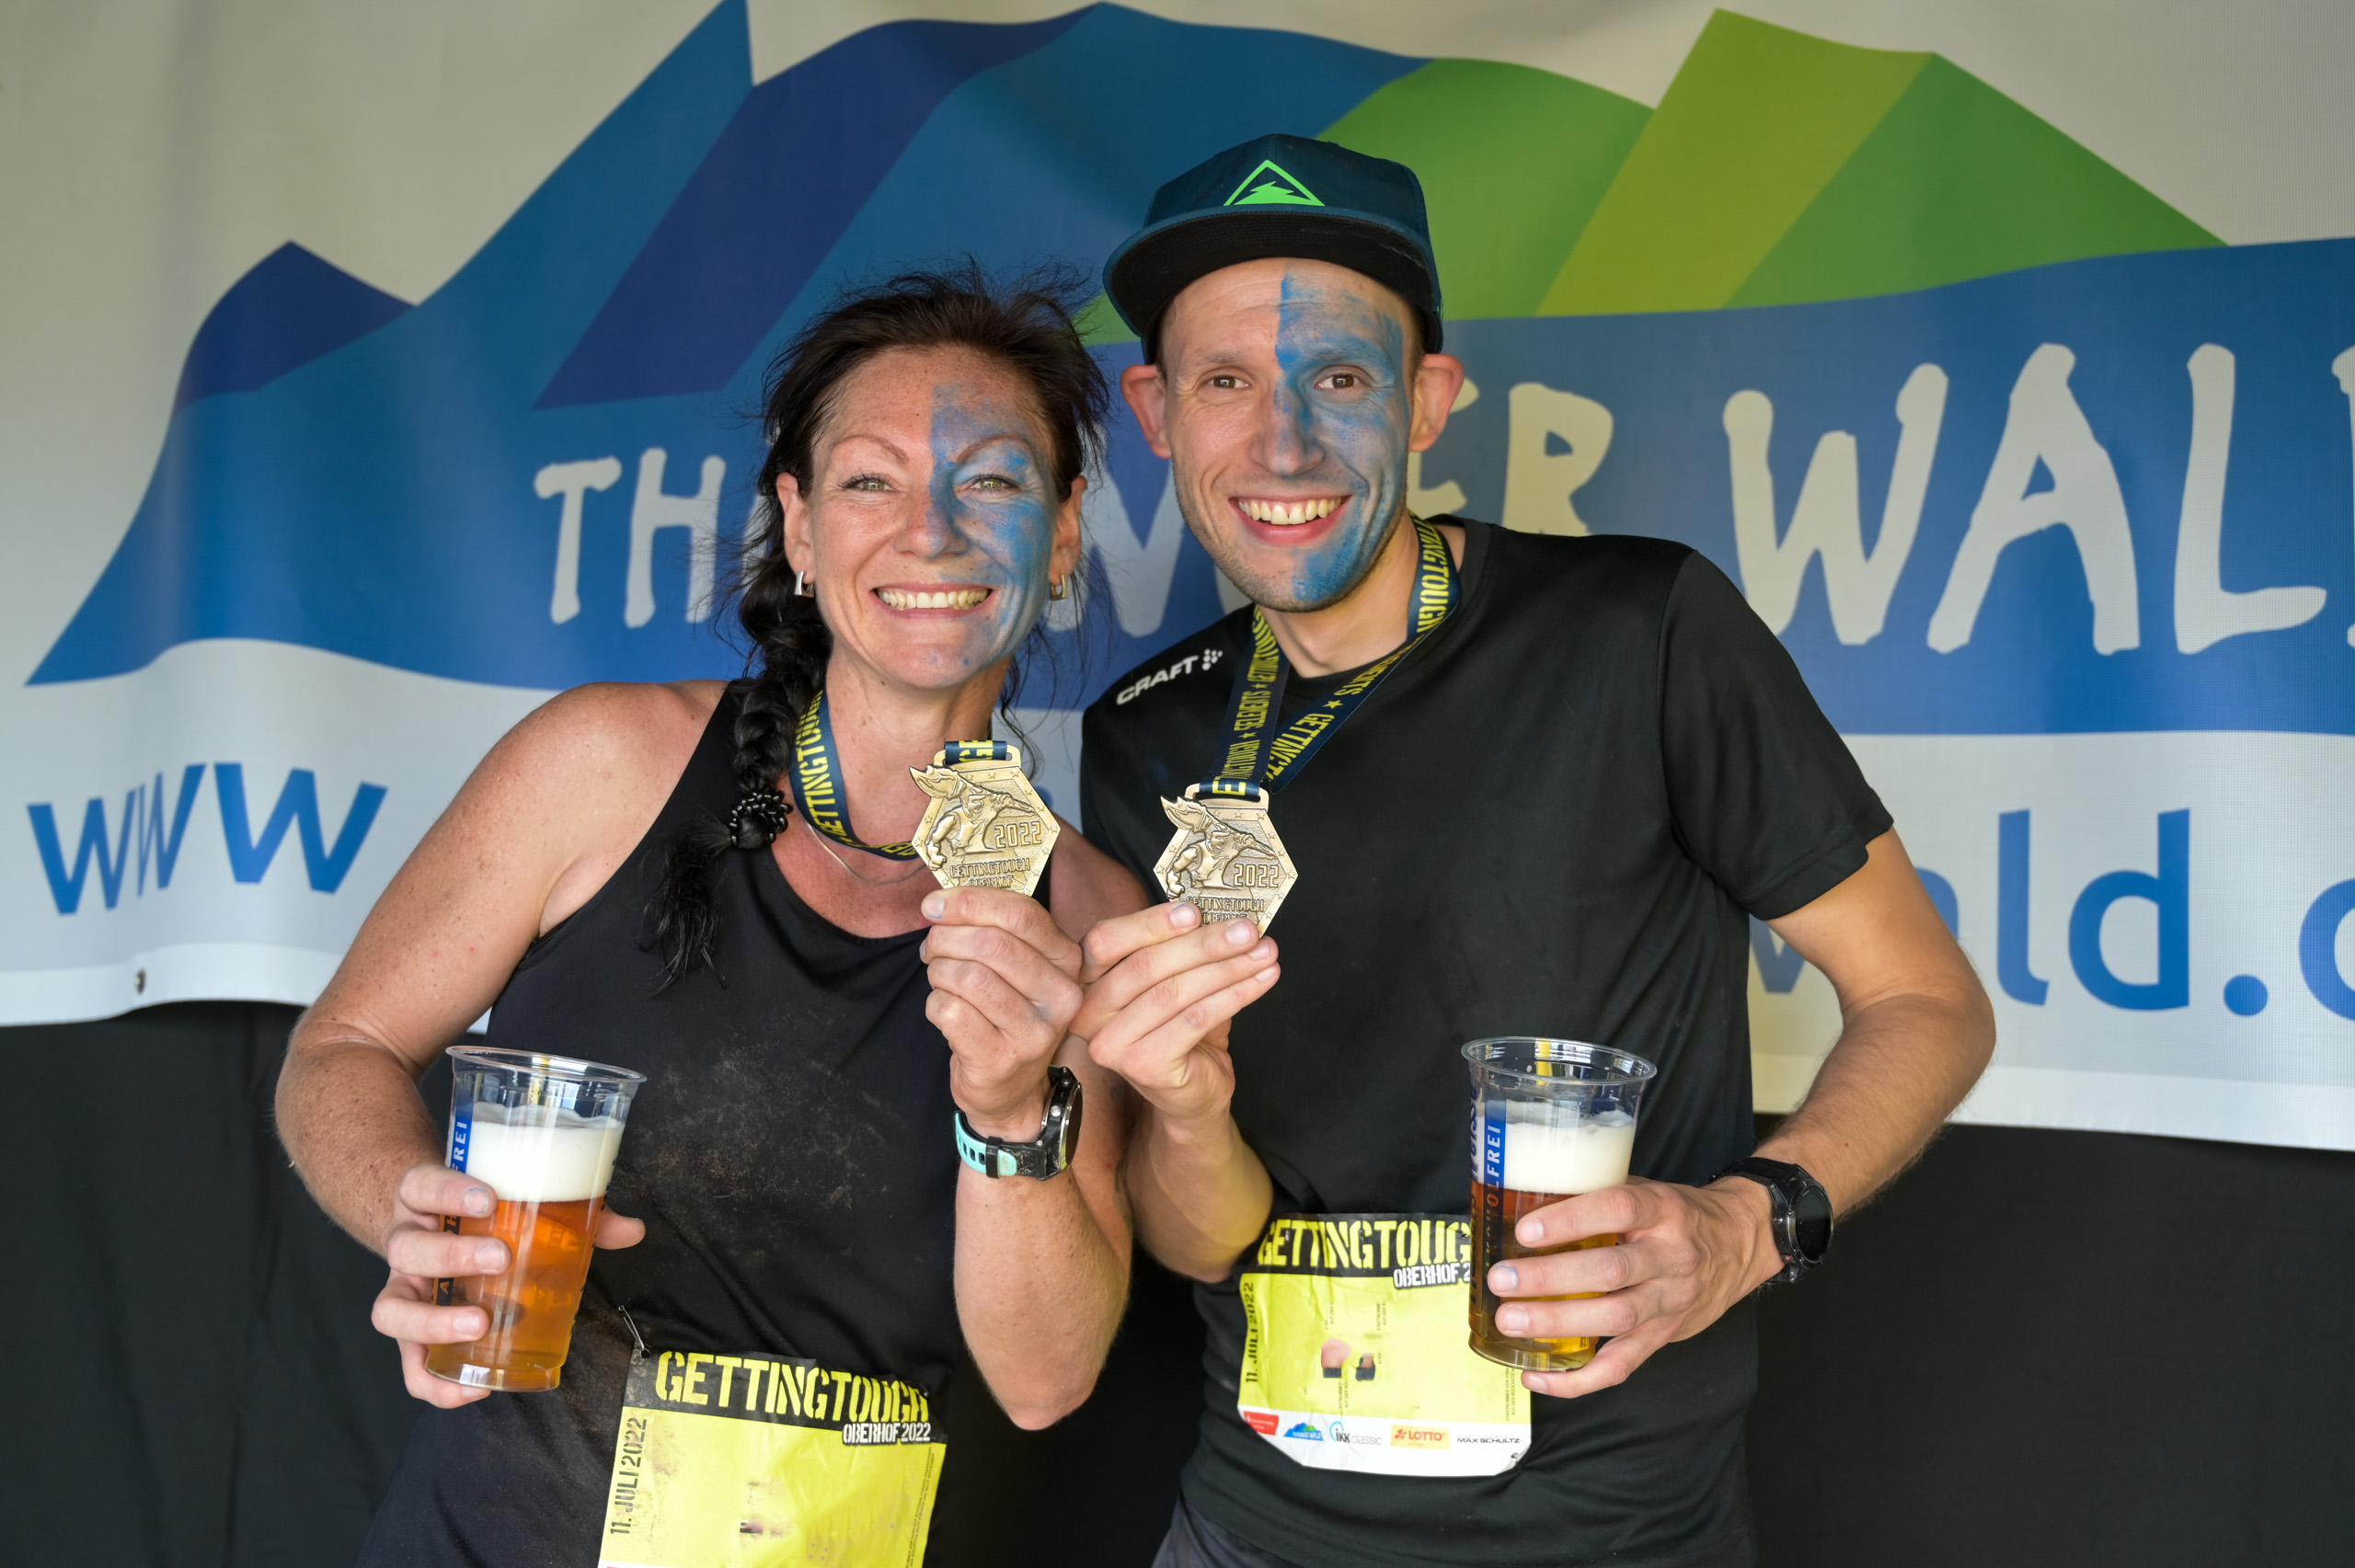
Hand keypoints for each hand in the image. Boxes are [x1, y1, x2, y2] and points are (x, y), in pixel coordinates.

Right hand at [372, 1161, 644, 1406]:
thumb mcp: (516, 1203)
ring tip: (481, 1324)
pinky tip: (474, 1388)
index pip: (420, 1185)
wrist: (434, 1228)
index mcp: (425, 1202)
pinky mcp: (410, 1334)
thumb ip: (573, 1213)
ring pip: (392, 1309)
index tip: (489, 1198)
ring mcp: (403, 1291)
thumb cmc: (485, 1218)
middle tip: (500, 1258)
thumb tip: (631, 1230)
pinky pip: (409, 1366)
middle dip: (452, 1255)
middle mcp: (405, 1245)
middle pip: (407, 1248)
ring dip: (434, 1321)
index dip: (446, 1191)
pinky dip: (434, 1382)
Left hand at [919, 886, 1083, 1138]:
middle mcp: (1061, 996)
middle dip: (945, 939)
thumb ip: (991, 928)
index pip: (1020, 913)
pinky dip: (935, 1003)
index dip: (968, 902)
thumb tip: (936, 904)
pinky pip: (951, 1011)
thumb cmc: (1007, 1015)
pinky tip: (944, 1009)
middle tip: (932, 948)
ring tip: (940, 979)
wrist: (1011, 1089)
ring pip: (968, 977)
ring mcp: (1035, 1032)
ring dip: (939, 972)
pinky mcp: (1002, 1059)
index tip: (934, 904)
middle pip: (991, 944)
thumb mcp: (1017, 967)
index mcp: (1068, 961)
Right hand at [1075, 902, 1278, 1126]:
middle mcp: (1087, 1014)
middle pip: (1145, 965)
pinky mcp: (1143, 1066)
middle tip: (1247, 931)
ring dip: (1227, 968)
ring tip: (1264, 953)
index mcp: (1085, 982)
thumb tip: (1222, 916)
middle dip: (1204, 944)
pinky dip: (1234, 995)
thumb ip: (1180, 948)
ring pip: (1174, 992)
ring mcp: (1111, 1044)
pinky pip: (1194, 1019)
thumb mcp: (1172, 979)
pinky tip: (1261, 981)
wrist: (1190, 1092)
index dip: (1149, 923)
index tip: (1194, 912)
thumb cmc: (1179, 1029)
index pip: (1105, 941)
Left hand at [1484, 1176, 1778, 1398]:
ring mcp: (1671, 1301)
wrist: (1742, 1242)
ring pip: (1615, 1319)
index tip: (1527, 1230)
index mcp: (1664, 1210)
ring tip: (1510, 1320)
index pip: (1618, 1209)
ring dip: (1557, 1323)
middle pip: (1611, 1271)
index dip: (1571, 1220)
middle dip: (1551, 1278)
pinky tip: (1537, 1376)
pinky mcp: (1665, 1336)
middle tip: (1504, 1280)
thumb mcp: (1649, 1189)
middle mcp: (1671, 1257)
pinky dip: (1577, 1379)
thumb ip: (1598, 1194)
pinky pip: (1621, 1366)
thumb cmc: (1680, 1213)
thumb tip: (1526, 1198)